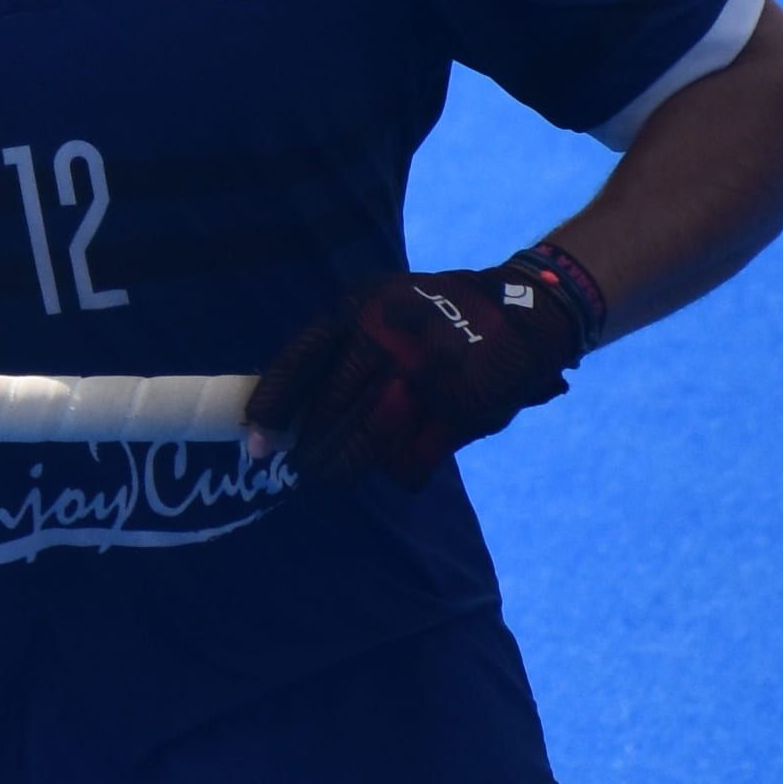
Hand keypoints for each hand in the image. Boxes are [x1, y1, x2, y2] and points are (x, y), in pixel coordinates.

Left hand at [245, 253, 604, 487]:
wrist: (525, 310)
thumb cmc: (430, 319)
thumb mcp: (378, 310)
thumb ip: (337, 354)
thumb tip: (282, 419)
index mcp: (357, 309)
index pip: (298, 363)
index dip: (272, 407)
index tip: (257, 443)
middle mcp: (386, 338)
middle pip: (328, 414)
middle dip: (311, 451)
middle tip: (305, 467)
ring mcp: (425, 374)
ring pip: (364, 444)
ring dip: (346, 467)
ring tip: (337, 474)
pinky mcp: (458, 409)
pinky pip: (410, 460)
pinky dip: (400, 470)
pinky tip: (402, 461)